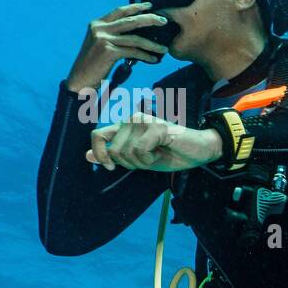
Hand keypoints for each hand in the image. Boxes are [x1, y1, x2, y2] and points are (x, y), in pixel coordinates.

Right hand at [67, 2, 169, 91]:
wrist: (80, 79)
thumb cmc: (94, 64)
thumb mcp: (100, 44)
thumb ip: (113, 35)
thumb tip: (136, 32)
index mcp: (97, 24)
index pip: (120, 11)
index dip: (136, 7)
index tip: (150, 5)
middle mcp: (99, 29)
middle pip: (130, 20)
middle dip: (150, 19)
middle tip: (164, 21)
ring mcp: (104, 39)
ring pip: (135, 38)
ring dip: (152, 44)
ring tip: (164, 48)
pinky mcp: (108, 51)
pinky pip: (133, 52)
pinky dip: (145, 56)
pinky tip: (153, 59)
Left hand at [86, 113, 222, 171]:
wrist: (200, 150)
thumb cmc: (172, 154)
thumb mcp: (139, 160)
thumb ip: (114, 156)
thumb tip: (87, 156)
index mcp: (126, 125)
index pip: (97, 135)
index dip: (100, 154)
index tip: (110, 167)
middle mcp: (131, 119)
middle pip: (114, 150)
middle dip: (130, 164)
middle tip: (148, 161)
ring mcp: (143, 121)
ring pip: (126, 151)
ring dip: (142, 162)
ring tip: (157, 156)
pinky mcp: (155, 126)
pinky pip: (140, 149)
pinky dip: (150, 159)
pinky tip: (161, 153)